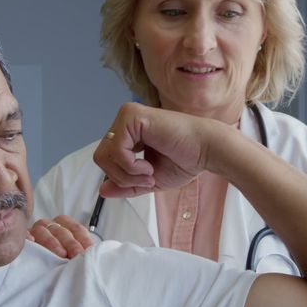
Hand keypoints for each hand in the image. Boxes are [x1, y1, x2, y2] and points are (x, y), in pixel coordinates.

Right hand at [27, 215, 93, 258]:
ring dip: (53, 242)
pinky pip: (24, 234)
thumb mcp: (71, 254)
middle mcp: (50, 226)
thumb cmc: (59, 259)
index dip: (83, 239)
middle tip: (77, 255)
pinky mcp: (22, 238)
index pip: (76, 228)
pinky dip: (28, 236)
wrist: (34, 267)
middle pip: (62, 230)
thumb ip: (81, 252)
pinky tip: (32, 242)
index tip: (89, 251)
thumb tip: (92, 256)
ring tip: (60, 254)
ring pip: (44, 231)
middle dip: (71, 243)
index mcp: (65, 226)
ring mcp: (35, 231)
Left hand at [93, 103, 222, 197]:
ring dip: (126, 173)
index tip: (147, 180)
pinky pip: (115, 150)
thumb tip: (102, 190)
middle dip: (122, 177)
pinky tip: (148, 165)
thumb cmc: (185, 160)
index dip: (122, 177)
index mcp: (129, 133)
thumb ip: (125, 184)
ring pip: (103, 155)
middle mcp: (125, 121)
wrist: (207, 150)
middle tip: (148, 177)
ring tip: (149, 172)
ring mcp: (127, 116)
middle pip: (100, 157)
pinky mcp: (132, 116)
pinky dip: (130, 166)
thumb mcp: (148, 180)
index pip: (105, 159)